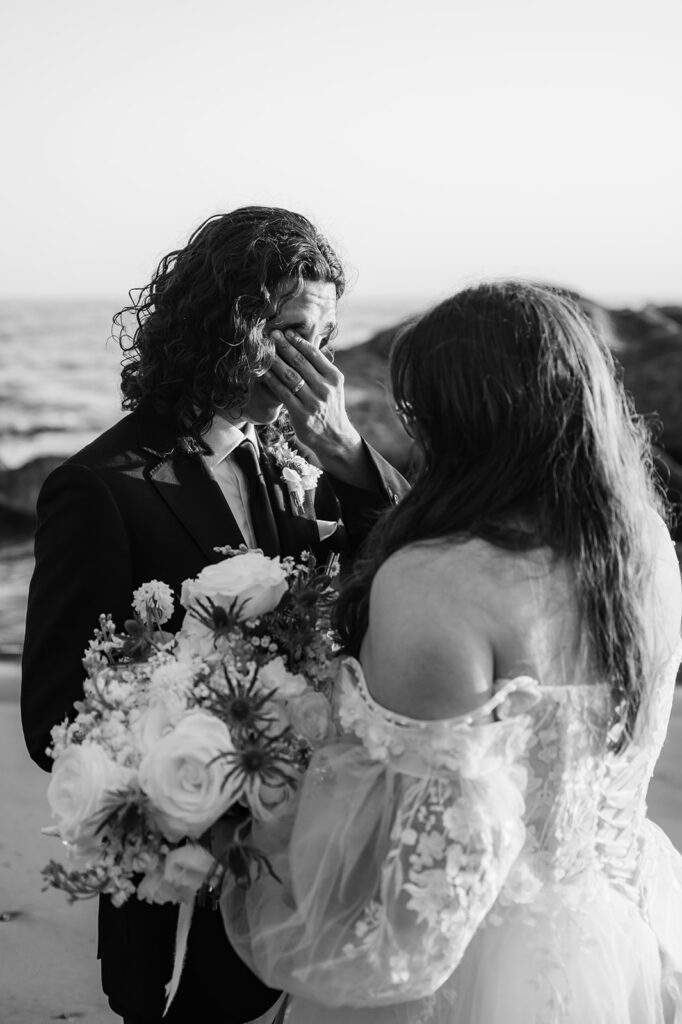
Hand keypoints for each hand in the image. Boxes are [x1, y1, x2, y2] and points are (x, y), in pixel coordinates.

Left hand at [263, 330, 363, 473]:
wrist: (335, 438)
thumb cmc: (330, 408)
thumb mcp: (333, 388)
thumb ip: (321, 370)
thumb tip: (304, 347)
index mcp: (334, 378)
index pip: (314, 355)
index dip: (298, 342)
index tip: (286, 332)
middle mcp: (325, 388)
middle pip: (300, 362)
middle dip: (284, 346)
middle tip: (272, 334)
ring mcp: (313, 402)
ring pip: (290, 376)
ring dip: (275, 361)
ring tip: (264, 351)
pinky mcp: (301, 414)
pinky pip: (282, 393)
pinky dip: (271, 381)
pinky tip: (262, 372)